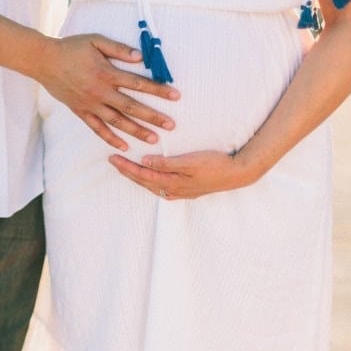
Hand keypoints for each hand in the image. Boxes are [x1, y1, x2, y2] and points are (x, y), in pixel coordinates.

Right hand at [39, 34, 178, 151]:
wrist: (43, 61)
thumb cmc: (71, 48)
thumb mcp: (95, 41)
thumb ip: (118, 49)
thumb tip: (140, 56)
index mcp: (107, 73)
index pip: (138, 84)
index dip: (158, 90)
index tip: (176, 96)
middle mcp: (100, 92)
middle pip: (131, 107)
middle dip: (153, 116)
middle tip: (171, 125)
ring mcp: (90, 104)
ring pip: (117, 121)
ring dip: (136, 131)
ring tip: (154, 139)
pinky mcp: (80, 111)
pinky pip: (97, 128)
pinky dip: (110, 138)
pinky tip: (123, 146)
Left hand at [108, 149, 261, 200]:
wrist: (238, 174)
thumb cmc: (214, 164)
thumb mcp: (190, 162)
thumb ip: (166, 164)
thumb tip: (145, 162)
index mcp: (172, 183)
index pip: (142, 175)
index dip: (126, 167)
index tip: (113, 158)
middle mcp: (173, 190)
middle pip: (144, 181)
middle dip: (127, 171)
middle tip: (113, 161)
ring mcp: (180, 192)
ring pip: (151, 185)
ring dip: (137, 177)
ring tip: (125, 168)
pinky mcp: (187, 190)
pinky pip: (161, 187)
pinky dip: (150, 181)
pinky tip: (149, 179)